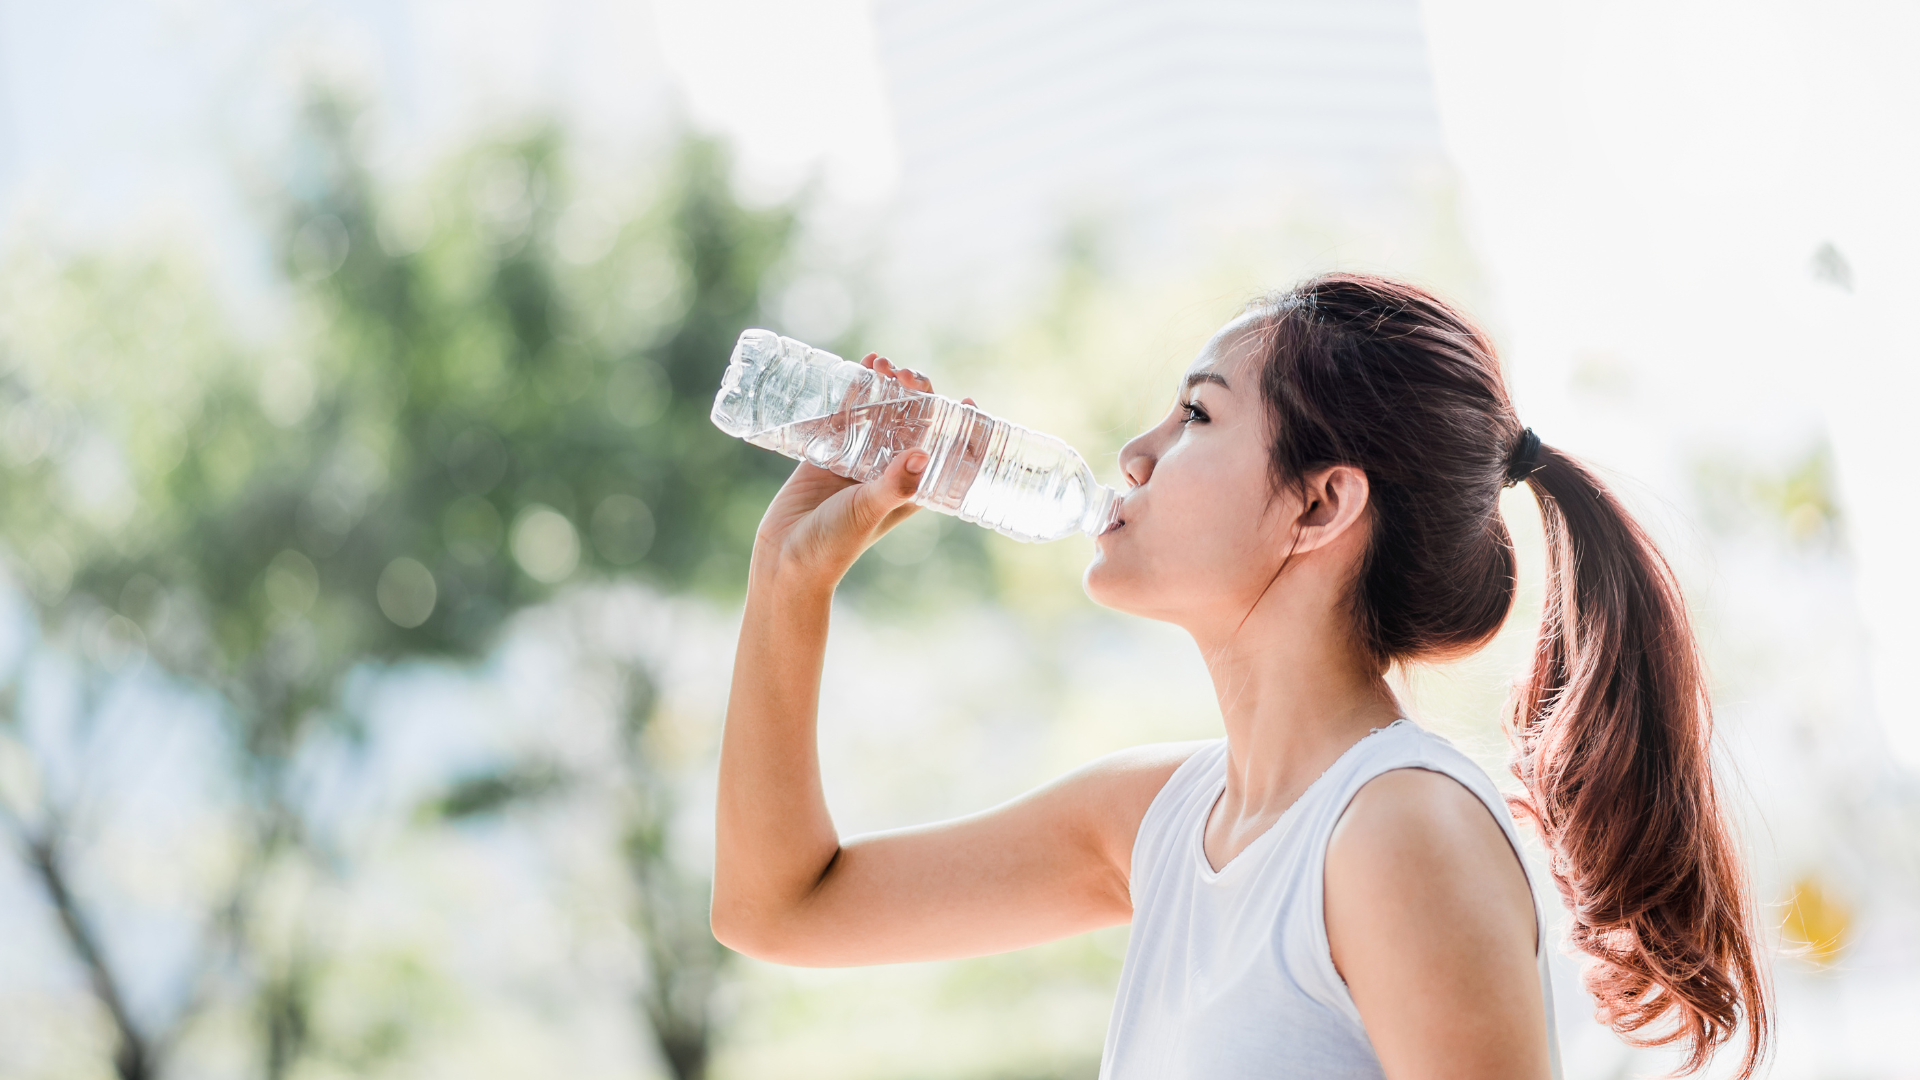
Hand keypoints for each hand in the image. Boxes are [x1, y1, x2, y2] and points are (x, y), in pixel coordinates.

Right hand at [751, 354, 973, 588]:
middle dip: (915, 394)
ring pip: (879, 414)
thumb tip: (921, 454)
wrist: (786, 557)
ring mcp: (858, 460)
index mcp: (910, 488)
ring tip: (879, 362)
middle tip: (905, 374)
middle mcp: (888, 471)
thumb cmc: (834, 545)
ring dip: (883, 386)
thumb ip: (893, 485)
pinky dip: (851, 393)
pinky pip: (844, 416)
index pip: (946, 453)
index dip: (961, 427)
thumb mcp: (868, 511)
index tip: (967, 400)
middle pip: (913, 423)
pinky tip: (854, 370)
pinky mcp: (828, 453)